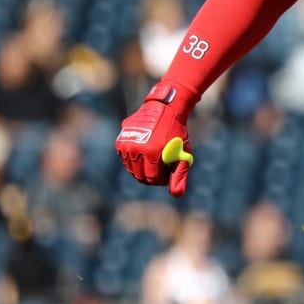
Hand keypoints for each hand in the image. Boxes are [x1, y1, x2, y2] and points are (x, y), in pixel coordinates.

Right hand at [116, 81, 199, 195]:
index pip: (152, 179)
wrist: (165, 108)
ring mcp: (126, 144)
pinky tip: (143, 155)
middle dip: (150, 177)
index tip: (166, 175)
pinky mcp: (120, 140)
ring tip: (152, 162)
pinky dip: (133, 160)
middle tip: (159, 171)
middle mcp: (136, 149)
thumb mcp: (183, 153)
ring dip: (141, 169)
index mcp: (152, 153)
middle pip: (139, 175)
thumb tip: (176, 195)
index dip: (160, 180)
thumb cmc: (177, 132)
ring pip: (131, 168)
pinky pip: (125, 159)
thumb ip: (180, 175)